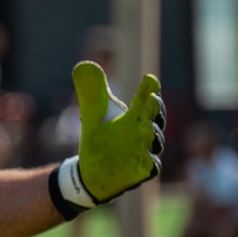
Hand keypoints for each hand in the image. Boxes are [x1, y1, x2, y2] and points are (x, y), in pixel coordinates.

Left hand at [74, 62, 164, 202]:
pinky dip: (151, 163)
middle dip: (154, 109)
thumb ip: (90, 91)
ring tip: (145, 125)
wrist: (92, 169)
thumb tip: (82, 65)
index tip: (150, 79)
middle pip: (155, 118)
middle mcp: (144, 131)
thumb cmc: (100, 137)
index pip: (145, 99)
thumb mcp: (92, 113)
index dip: (149, 89)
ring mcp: (144, 151)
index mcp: (135, 115)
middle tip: (151, 98)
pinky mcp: (140, 171)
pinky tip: (147, 158)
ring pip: (155, 142)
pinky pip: (151, 167)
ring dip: (152, 134)